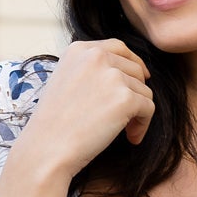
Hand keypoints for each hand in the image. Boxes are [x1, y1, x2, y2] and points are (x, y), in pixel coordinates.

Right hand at [14, 38, 154, 179]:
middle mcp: (96, 56)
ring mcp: (112, 75)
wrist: (47, 149)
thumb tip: (124, 74)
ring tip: (125, 131)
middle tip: (126, 118)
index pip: (118, 47)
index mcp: (79, 49)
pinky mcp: (125, 98)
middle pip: (135, 70)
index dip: (133, 63)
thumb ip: (90, 70)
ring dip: (138, 112)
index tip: (140, 80)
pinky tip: (131, 138)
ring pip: (144, 90)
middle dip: (135, 93)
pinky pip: (149, 108)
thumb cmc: (54, 125)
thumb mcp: (65, 81)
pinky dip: (143, 125)